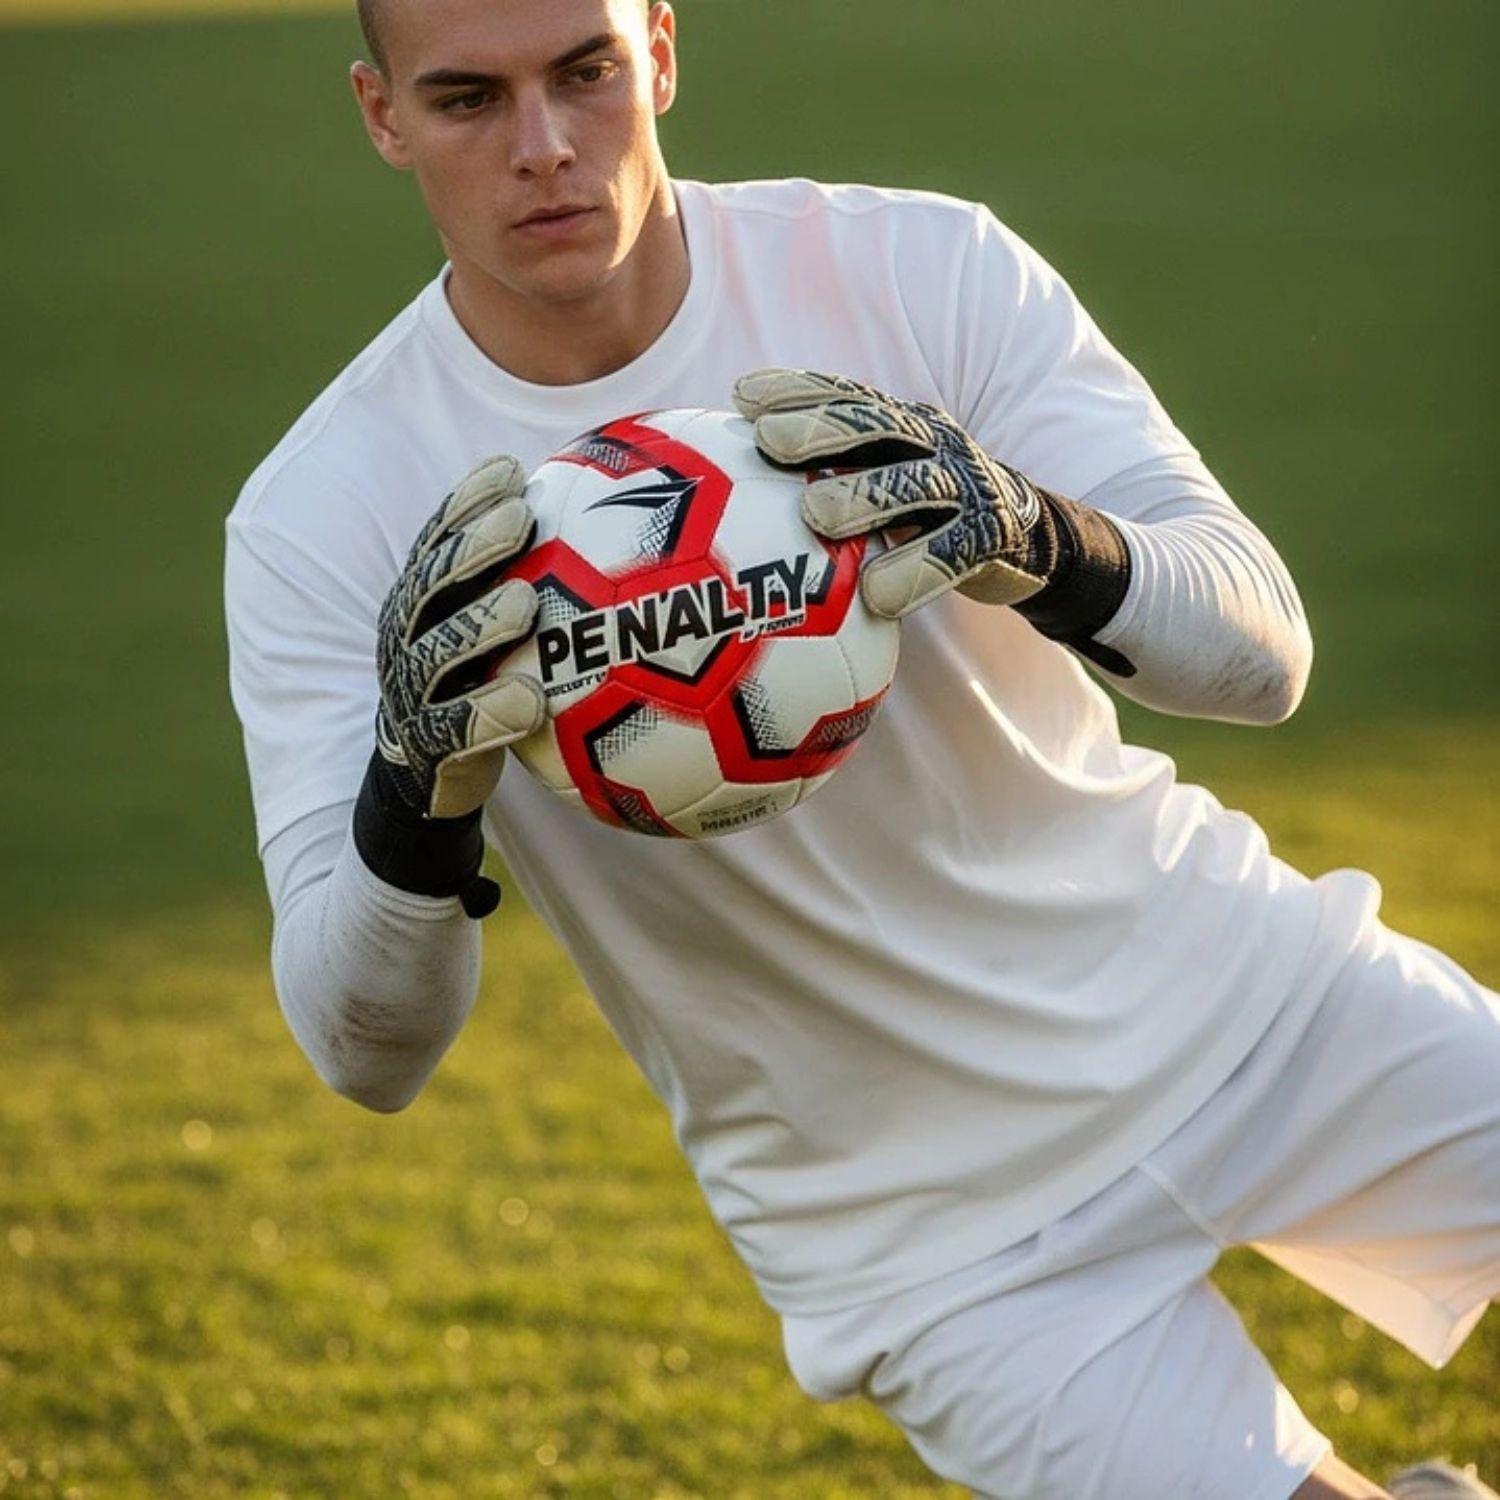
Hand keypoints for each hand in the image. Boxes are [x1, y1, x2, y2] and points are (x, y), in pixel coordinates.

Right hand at [375, 455, 544, 818]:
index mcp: (420, 605)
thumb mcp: (500, 639)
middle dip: (472, 546)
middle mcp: (406, 640)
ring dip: (480, 624)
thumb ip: (539, 590)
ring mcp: (408, 694)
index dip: (466, 504)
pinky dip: (489, 713)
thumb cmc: (481, 689)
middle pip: (429, 584)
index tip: (511, 470)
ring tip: (527, 601)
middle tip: (521, 519)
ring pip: (434, 653)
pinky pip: (452, 729)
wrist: (431, 780)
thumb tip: (618, 536)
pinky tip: (532, 701)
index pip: (436, 542)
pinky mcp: (424, 748)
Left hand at [733, 368, 1057, 619]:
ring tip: (814, 516)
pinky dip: (916, 571)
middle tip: (770, 440)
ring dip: (863, 497)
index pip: (845, 397)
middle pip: (876, 427)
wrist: (1025, 543)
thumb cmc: (924, 518)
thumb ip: (820, 481)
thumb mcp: (879, 484)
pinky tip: (877, 596)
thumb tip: (726, 495)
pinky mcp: (992, 535)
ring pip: (913, 486)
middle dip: (822, 428)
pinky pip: (954, 553)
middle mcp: (934, 444)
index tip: (742, 395)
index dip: (797, 389)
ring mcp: (966, 486)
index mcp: (900, 425)